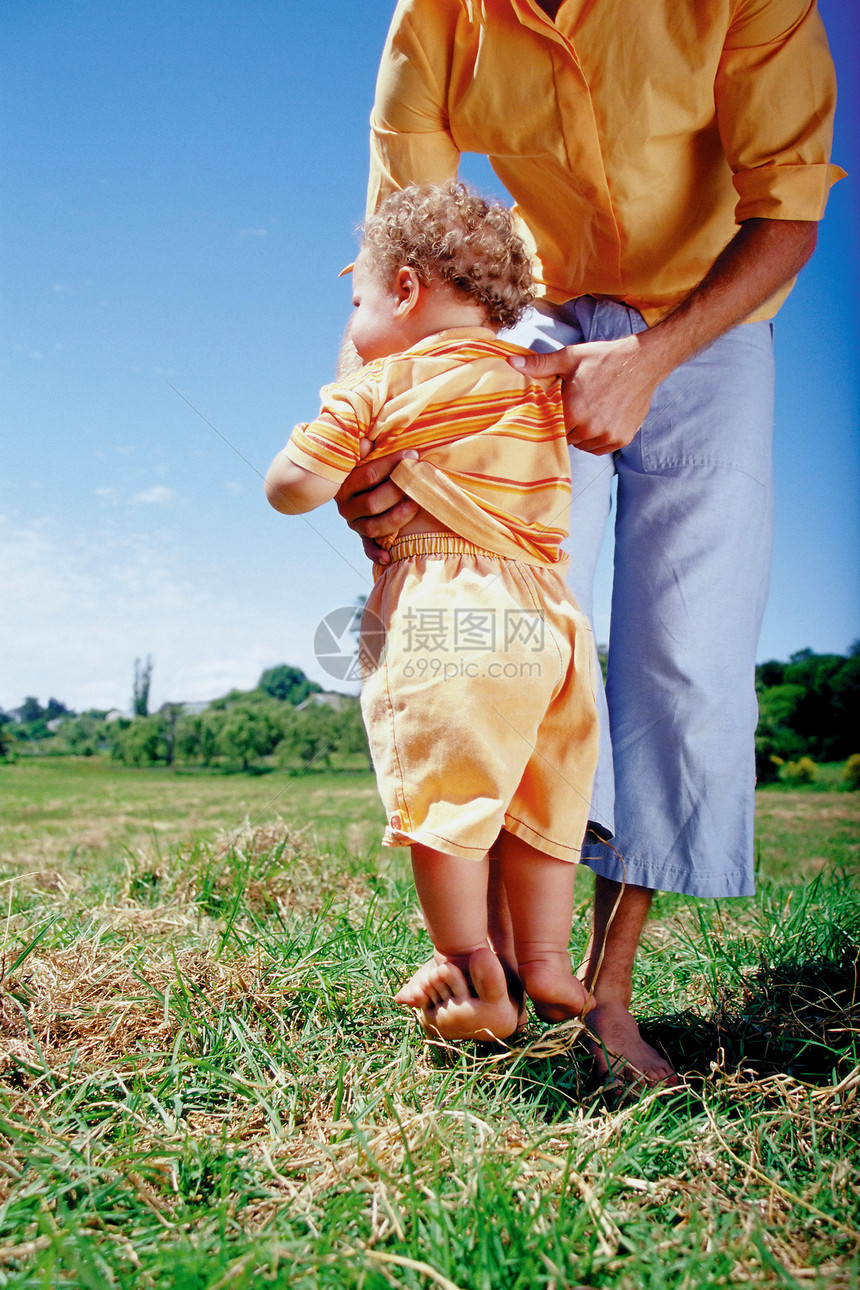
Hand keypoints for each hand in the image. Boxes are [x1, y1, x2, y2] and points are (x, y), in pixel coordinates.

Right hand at [334, 442, 419, 563]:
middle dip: (397, 491)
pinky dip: (377, 554)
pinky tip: (389, 557)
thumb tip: (365, 442)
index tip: (412, 455)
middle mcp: (346, 507)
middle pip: (372, 503)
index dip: (391, 464)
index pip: (369, 474)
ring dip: (395, 518)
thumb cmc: (368, 466)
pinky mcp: (364, 538)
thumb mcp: (362, 455)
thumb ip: (362, 449)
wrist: (358, 489)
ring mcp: (355, 524)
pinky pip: (368, 549)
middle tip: (417, 481)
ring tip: (415, 505)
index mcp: (344, 484)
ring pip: (373, 526)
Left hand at [510, 334, 664, 454]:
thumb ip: (540, 365)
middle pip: (567, 438)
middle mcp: (590, 428)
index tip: (554, 411)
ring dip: (582, 434)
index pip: (550, 429)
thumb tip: (511, 363)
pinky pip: (601, 448)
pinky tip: (601, 419)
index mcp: (574, 410)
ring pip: (584, 445)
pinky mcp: (622, 439)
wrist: (643, 361)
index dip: (550, 420)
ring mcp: (608, 435)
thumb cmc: (604, 358)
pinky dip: (598, 438)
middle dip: (567, 426)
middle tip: (574, 407)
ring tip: (589, 412)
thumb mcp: (570, 358)